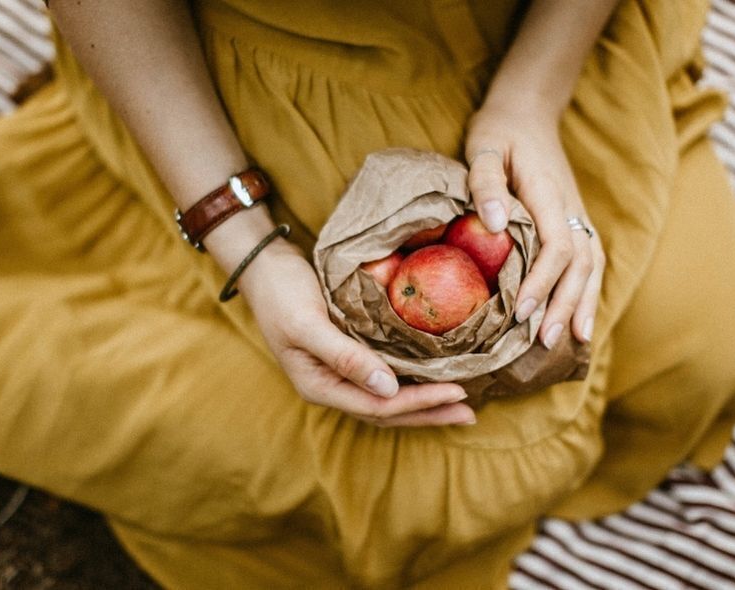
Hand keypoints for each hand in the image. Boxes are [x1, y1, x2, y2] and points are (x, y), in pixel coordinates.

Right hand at [237, 239, 475, 426]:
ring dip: (423, 403)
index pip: (379, 406)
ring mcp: (338, 373)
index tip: (458, 390)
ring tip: (458, 404)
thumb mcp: (308, 323)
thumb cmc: (282, 292)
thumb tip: (389, 388)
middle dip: (429, 413)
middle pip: (387, 412)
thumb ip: (345, 356)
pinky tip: (432, 375)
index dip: (420, 402)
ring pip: (387, 398)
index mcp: (319, 386)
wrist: (263, 267)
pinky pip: (384, 377)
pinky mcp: (347, 354)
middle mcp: (331, 386)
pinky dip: (411, 381)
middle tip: (470, 412)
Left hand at [463, 105, 604, 346]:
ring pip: (591, 266)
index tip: (520, 312)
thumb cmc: (498, 132)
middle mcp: (570, 208)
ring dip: (582, 304)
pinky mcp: (573, 221)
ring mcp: (576, 215)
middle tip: (542, 342)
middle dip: (564, 305)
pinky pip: (588, 261)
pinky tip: (578, 320)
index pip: (557, 246)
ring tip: (571, 343)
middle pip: (580, 265)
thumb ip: (485, 184)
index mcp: (549, 194)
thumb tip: (495, 224)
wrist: (527, 112)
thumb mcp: (483, 147)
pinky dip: (586, 292)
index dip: (542, 282)